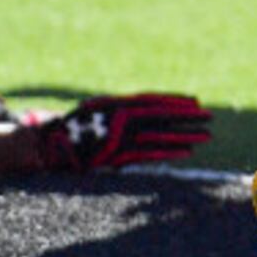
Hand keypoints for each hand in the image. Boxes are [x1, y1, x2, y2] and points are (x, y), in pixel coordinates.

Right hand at [27, 93, 212, 171]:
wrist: (46, 147)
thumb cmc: (73, 130)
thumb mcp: (97, 112)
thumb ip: (120, 112)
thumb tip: (142, 110)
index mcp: (116, 104)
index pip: (152, 100)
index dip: (175, 100)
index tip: (195, 101)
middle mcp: (119, 117)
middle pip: (162, 115)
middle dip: (187, 117)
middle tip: (211, 117)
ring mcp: (118, 136)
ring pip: (159, 134)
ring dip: (185, 135)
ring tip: (207, 135)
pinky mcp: (115, 155)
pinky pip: (147, 153)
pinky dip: (168, 152)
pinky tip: (186, 152)